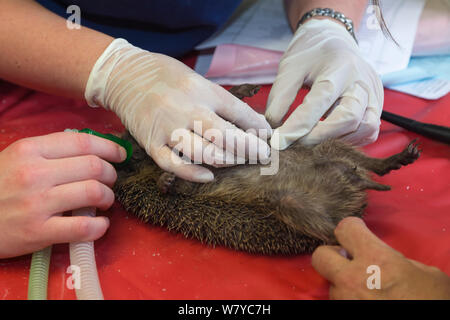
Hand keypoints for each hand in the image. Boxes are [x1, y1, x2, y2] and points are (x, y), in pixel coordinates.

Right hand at [0, 132, 125, 257]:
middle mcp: (34, 174)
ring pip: (94, 193)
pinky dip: (100, 226)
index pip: (82, 142)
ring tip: (105, 201)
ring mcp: (37, 204)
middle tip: (110, 180)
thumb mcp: (17, 157)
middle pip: (94, 167)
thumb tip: (94, 150)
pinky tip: (100, 225)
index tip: (120, 155)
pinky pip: (84, 227)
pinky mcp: (38, 232)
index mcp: (30, 150)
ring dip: (108, 198)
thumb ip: (51, 152)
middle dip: (111, 174)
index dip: (109, 148)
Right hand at [85, 39, 271, 182]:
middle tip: (261, 156)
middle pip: (223, 135)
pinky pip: (173, 164)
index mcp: (200, 89)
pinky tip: (209, 176)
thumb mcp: (198, 79)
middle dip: (248, 148)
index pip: (237, 111)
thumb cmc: (166, 76)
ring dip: (227, 160)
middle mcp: (185, 109)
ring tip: (239, 161)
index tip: (268, 139)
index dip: (257, 128)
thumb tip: (253, 122)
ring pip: (202, 152)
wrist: (123, 75)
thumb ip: (222, 101)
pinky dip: (192, 173)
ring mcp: (167, 128)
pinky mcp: (151, 143)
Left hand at [266, 19, 382, 148]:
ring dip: (336, 140)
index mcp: (339, 67)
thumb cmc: (310, 54)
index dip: (299, 125)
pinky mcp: (378, 106)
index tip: (279, 141)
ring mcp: (374, 94)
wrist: (335, 39)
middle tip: (294, 143)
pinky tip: (329, 136)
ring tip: (310, 138)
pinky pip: (369, 131)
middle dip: (319, 137)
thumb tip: (272, 127)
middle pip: (349, 118)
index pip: (320, 101)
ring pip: (364, 128)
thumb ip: (280, 96)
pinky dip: (349, 140)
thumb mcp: (289, 67)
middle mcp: (362, 81)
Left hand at [312, 217, 449, 299]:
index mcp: (375, 260)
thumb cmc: (432, 299)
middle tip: (349, 260)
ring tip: (363, 288)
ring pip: (330, 284)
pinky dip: (347, 299)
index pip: (345, 229)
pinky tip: (364, 299)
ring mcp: (345, 300)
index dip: (351, 228)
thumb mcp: (423, 273)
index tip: (356, 231)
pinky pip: (338, 301)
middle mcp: (352, 278)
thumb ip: (396, 259)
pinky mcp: (343, 312)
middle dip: (333, 255)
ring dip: (342, 283)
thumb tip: (383, 258)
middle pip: (320, 255)